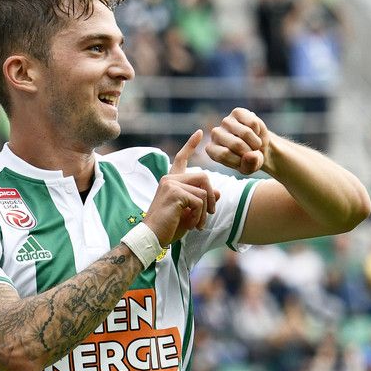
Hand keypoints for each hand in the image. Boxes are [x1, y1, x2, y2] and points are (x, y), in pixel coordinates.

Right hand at [144, 130, 219, 245]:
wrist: (152, 237)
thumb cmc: (168, 227)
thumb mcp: (189, 212)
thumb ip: (202, 199)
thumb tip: (218, 191)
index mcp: (171, 181)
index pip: (181, 158)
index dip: (190, 145)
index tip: (199, 133)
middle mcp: (169, 179)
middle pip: (203, 177)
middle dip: (211, 196)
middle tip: (211, 213)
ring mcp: (171, 184)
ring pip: (203, 191)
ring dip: (205, 211)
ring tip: (198, 224)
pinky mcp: (175, 193)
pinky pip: (199, 201)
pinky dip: (200, 215)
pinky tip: (192, 225)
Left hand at [206, 107, 272, 174]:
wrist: (256, 146)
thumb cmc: (248, 160)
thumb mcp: (249, 168)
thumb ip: (249, 165)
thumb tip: (252, 155)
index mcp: (212, 150)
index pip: (224, 154)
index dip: (239, 160)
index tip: (244, 162)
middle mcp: (215, 134)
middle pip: (236, 144)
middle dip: (250, 151)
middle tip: (253, 153)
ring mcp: (225, 122)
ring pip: (246, 133)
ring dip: (256, 142)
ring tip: (256, 145)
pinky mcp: (237, 112)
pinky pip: (253, 123)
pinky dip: (259, 131)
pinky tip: (256, 134)